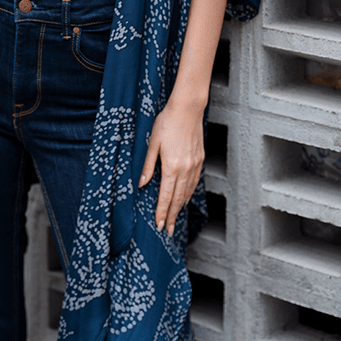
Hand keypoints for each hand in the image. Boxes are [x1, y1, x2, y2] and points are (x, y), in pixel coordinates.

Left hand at [138, 92, 205, 235]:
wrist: (188, 109)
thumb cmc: (167, 122)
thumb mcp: (152, 143)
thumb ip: (147, 165)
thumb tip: (141, 184)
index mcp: (172, 166)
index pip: (166, 196)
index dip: (163, 213)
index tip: (160, 226)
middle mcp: (186, 169)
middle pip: (178, 199)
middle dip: (172, 216)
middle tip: (168, 231)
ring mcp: (195, 165)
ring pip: (187, 192)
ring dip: (180, 207)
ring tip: (175, 219)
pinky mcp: (200, 160)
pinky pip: (194, 182)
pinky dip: (189, 194)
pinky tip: (184, 198)